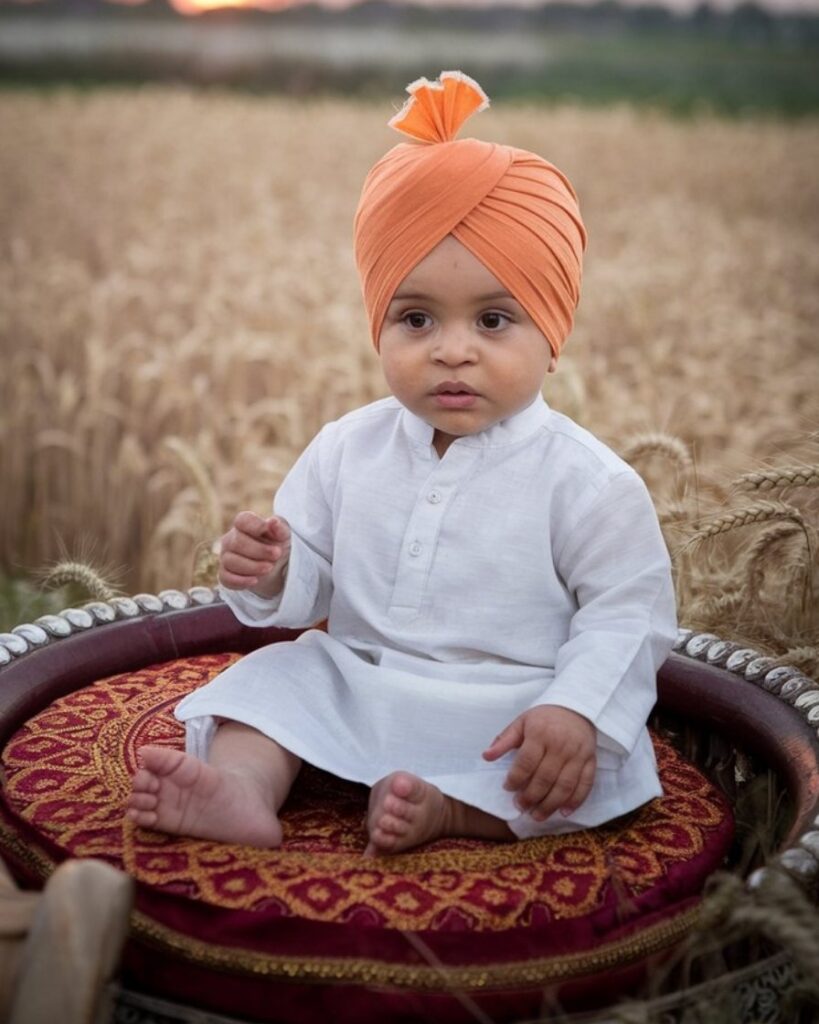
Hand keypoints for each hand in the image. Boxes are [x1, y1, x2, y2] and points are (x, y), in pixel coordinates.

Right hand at [218, 512, 290, 596]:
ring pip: (230, 561)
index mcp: (245, 524)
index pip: (242, 520)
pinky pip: (226, 578)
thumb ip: (279, 528)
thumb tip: (273, 522)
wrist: (277, 568)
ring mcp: (226, 556)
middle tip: (277, 554)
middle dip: (259, 550)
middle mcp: (231, 539)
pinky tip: (255, 581)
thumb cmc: (278, 545)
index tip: (268, 529)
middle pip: (237, 542)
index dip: (255, 525)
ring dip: (252, 566)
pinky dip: (240, 581)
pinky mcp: (225, 574)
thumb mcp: (284, 535)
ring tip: (269, 568)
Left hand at [482, 706, 595, 821]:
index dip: (515, 779)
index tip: (507, 788)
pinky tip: (563, 812)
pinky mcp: (591, 761)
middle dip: (531, 797)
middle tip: (520, 807)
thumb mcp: (522, 722)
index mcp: (540, 733)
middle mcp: (561, 745)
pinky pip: (585, 784)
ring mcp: (578, 754)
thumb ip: (504, 740)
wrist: (576, 707)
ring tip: (537, 816)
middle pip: (545, 778)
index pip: (526, 762)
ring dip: (550, 805)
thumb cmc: (545, 718)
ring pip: (565, 786)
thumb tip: (486, 756)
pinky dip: (575, 801)